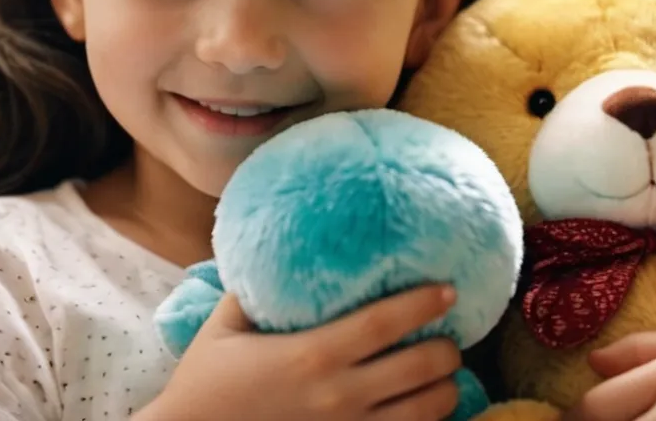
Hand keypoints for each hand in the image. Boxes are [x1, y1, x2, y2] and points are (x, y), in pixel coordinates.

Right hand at [136, 284, 462, 420]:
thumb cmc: (205, 385)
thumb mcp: (224, 328)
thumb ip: (255, 290)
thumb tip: (280, 251)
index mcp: (312, 355)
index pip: (384, 323)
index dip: (423, 304)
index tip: (448, 290)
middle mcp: (338, 396)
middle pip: (419, 369)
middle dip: (447, 350)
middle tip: (450, 335)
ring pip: (424, 412)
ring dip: (445, 389)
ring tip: (445, 374)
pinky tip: (426, 409)